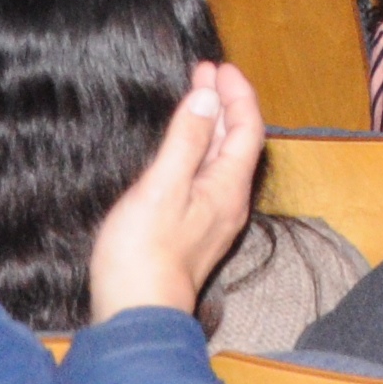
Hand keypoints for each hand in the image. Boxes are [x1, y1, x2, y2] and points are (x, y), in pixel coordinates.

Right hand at [85, 62, 264, 321]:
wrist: (136, 316)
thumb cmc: (143, 253)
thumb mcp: (162, 188)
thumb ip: (186, 142)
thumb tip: (209, 98)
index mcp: (227, 187)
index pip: (247, 128)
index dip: (236, 94)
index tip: (217, 67)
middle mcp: (228, 201)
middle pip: (237, 142)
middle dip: (225, 104)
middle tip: (204, 75)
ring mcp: (211, 219)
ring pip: (221, 160)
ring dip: (212, 126)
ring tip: (195, 101)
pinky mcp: (192, 232)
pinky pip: (205, 178)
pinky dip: (198, 151)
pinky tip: (181, 151)